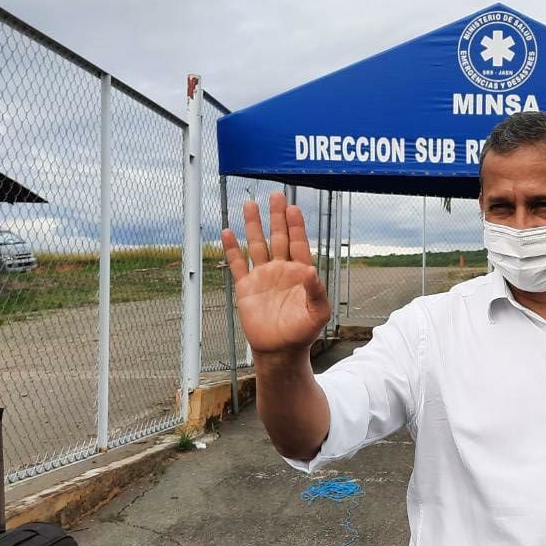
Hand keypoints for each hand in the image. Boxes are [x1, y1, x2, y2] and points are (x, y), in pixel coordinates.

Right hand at [222, 192, 329, 356]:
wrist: (280, 351)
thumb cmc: (303, 333)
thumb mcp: (318, 313)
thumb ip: (317, 291)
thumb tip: (311, 270)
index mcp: (300, 273)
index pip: (298, 244)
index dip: (296, 226)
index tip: (292, 207)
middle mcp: (281, 270)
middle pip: (278, 237)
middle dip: (277, 217)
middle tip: (275, 195)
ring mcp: (263, 277)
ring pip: (257, 245)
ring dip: (254, 226)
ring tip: (250, 205)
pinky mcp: (246, 287)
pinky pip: (237, 264)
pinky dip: (231, 250)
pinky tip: (227, 232)